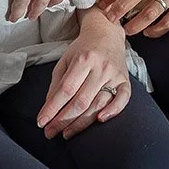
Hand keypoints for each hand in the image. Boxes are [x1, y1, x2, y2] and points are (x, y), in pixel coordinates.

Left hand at [37, 8, 130, 138]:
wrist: (107, 34)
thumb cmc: (83, 50)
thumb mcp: (65, 61)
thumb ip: (57, 84)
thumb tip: (49, 109)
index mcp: (83, 60)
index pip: (65, 90)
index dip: (52, 108)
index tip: (41, 123)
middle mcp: (100, 67)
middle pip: (81, 101)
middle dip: (63, 120)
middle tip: (51, 133)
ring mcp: (115, 75)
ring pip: (98, 104)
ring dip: (81, 123)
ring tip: (66, 133)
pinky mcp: (126, 81)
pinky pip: (122, 99)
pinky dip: (113, 111)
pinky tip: (99, 121)